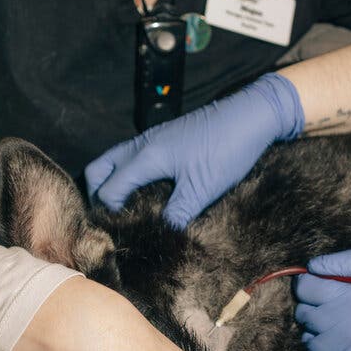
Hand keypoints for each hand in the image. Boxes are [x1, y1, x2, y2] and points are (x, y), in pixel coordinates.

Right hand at [85, 73, 303, 228]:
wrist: (253, 114)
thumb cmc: (228, 148)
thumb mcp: (202, 190)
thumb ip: (176, 214)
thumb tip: (159, 235)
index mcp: (146, 156)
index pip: (108, 189)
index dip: (109, 213)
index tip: (122, 231)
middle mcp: (142, 144)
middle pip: (99, 170)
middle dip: (97, 194)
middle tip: (112, 218)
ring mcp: (152, 138)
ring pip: (114, 160)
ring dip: (112, 183)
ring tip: (126, 208)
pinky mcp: (165, 137)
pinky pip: (132, 156)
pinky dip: (127, 174)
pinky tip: (147, 191)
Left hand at [294, 250, 350, 350]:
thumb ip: (348, 262)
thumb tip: (312, 267)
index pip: (304, 288)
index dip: (310, 288)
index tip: (323, 292)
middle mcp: (343, 326)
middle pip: (304, 315)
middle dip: (318, 312)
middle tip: (342, 315)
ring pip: (309, 342)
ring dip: (322, 338)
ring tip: (349, 337)